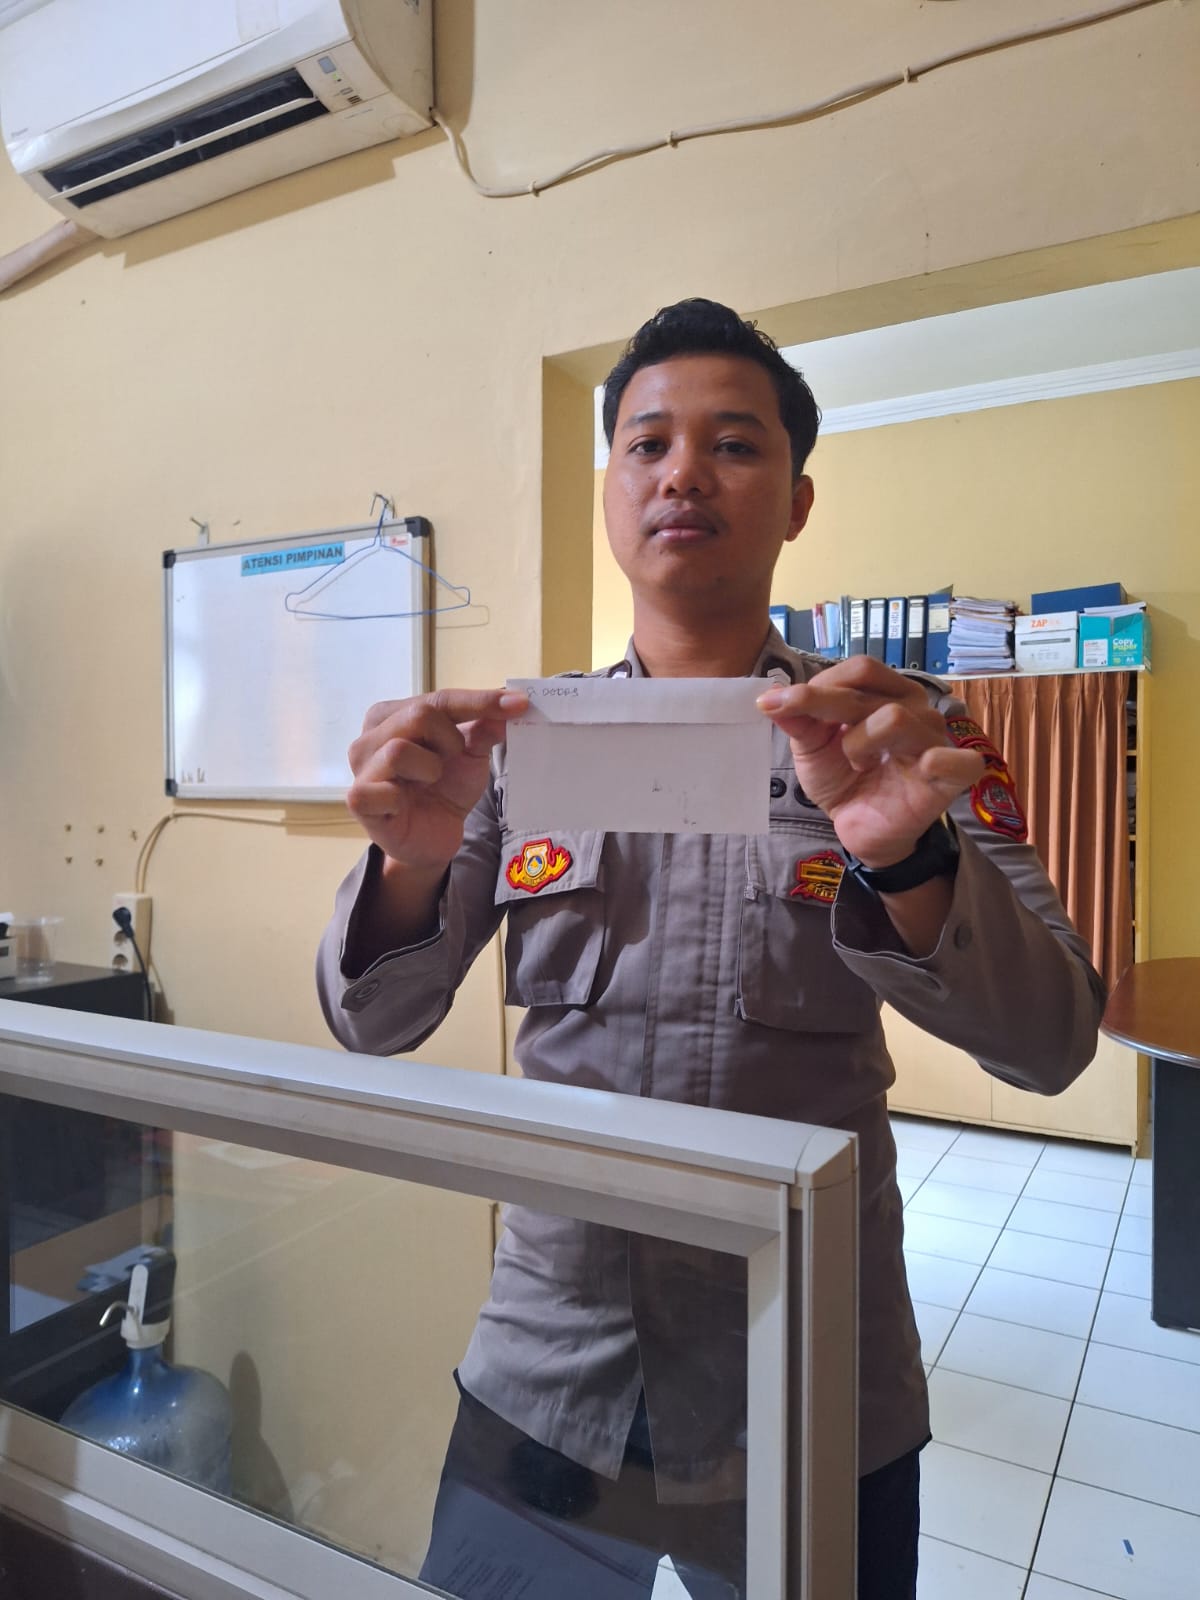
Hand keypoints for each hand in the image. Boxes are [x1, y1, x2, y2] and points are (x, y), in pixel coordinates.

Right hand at [347, 688, 527, 869]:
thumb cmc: (444, 790)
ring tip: (430, 782)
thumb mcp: (471, 756)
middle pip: (419, 714)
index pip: (439, 699)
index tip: (520, 704)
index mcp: (393, 715)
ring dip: (429, 769)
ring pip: (399, 749)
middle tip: (453, 759)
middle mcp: (370, 735)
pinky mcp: (359, 799)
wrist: (432, 838)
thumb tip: (510, 701)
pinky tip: (404, 803)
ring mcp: (361, 768)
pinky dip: (402, 796)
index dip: (481, 701)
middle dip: (450, 740)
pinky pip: (382, 789)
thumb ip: (484, 728)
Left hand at [757, 657, 983, 867]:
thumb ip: (798, 720)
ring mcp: (935, 740)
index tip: (775, 704)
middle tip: (811, 737)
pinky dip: (940, 760)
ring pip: (893, 718)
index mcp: (886, 692)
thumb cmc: (845, 779)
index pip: (858, 670)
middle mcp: (916, 707)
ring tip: (858, 765)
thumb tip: (770, 697)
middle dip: (824, 706)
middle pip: (867, 689)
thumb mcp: (812, 748)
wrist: (863, 829)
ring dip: (859, 743)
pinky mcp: (951, 777)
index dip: (817, 684)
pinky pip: (959, 761)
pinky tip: (924, 765)